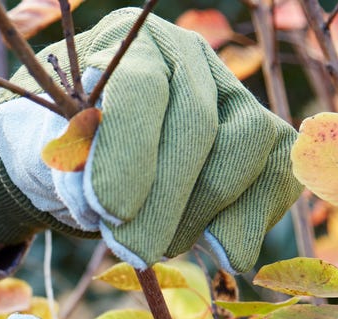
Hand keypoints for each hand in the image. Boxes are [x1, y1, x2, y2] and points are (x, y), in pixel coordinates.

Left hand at [0, 9, 301, 272]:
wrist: (103, 158)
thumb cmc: (77, 151)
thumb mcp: (57, 153)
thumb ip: (73, 170)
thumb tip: (105, 207)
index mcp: (130, 44)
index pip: (139, 88)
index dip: (128, 151)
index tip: (109, 212)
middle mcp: (191, 58)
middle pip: (196, 124)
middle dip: (163, 201)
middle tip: (133, 253)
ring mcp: (236, 95)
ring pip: (247, 144)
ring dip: (205, 211)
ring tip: (164, 248)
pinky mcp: (269, 137)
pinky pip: (279, 173)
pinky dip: (252, 219)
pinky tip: (223, 254)